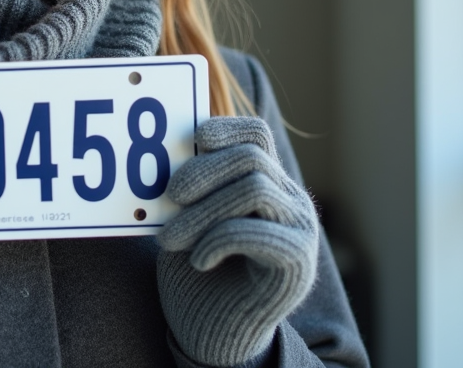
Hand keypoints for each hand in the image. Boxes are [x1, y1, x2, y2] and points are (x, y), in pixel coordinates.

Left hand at [156, 116, 318, 366]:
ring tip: (171, 240)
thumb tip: (163, 146)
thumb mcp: (187, 217)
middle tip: (168, 196)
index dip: (223, 128)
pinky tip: (199, 261)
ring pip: (254, 187)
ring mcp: (299, 228)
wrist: (215, 333)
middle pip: (251, 155)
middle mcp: (290, 200)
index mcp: (266, 182)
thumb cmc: (196, 271)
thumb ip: (189, 184)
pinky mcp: (297, 261)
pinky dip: (216, 241)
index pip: (255, 132)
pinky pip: (254, 230)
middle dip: (202, 170)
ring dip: (202, 211)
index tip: (191, 141)